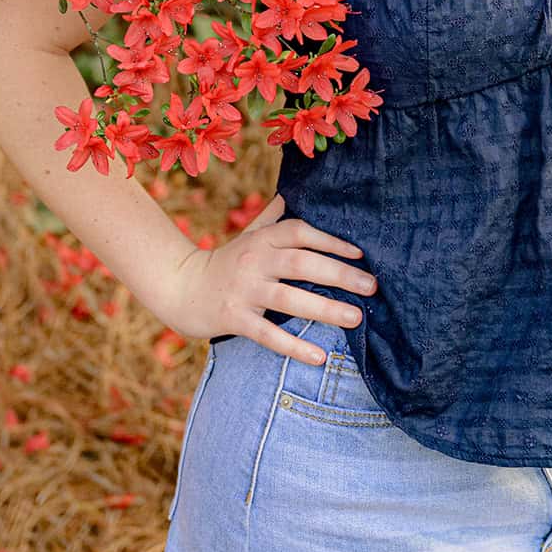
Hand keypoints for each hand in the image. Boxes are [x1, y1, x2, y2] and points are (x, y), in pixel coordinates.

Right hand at [158, 194, 376, 366]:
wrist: (180, 288)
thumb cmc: (224, 263)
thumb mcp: (247, 236)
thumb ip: (271, 219)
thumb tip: (291, 194)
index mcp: (261, 239)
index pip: (300, 232)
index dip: (331, 241)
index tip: (361, 254)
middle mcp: (253, 261)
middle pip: (301, 263)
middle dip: (340, 273)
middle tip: (372, 287)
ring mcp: (243, 290)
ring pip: (289, 298)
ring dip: (325, 308)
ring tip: (356, 317)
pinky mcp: (234, 318)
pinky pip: (268, 334)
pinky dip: (294, 346)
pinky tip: (318, 357)